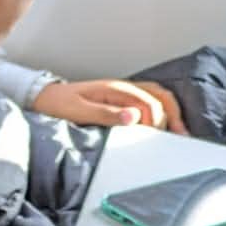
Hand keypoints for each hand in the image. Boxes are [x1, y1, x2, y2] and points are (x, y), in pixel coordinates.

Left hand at [32, 78, 186, 132]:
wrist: (45, 97)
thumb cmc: (59, 104)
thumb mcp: (79, 111)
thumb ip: (106, 114)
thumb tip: (134, 117)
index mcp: (115, 90)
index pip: (148, 103)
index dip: (155, 120)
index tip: (154, 137)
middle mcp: (123, 88)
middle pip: (160, 96)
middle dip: (172, 115)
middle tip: (179, 135)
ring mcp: (123, 93)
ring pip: (158, 96)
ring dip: (170, 112)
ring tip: (179, 132)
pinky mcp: (121, 100)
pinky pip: (149, 101)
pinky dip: (162, 111)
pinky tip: (165, 124)